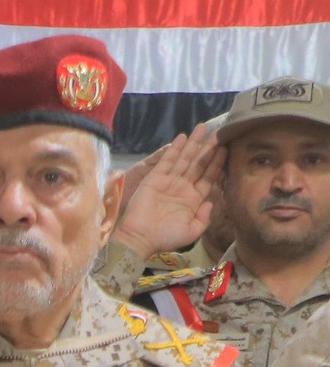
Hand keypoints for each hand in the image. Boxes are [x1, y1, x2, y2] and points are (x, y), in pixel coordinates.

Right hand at [112, 122, 220, 259]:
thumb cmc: (165, 237)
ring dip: (193, 143)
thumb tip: (211, 202)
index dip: (217, 162)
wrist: (139, 239)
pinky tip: (182, 137)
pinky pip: (167, 161)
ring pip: (185, 158)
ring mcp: (168, 181)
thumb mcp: (191, 231)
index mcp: (193, 199)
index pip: (209, 176)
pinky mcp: (154, 178)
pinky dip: (174, 149)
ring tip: (202, 127)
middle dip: (208, 148)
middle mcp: (183, 187)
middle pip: (199, 163)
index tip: (226, 148)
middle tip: (218, 131)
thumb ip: (204, 217)